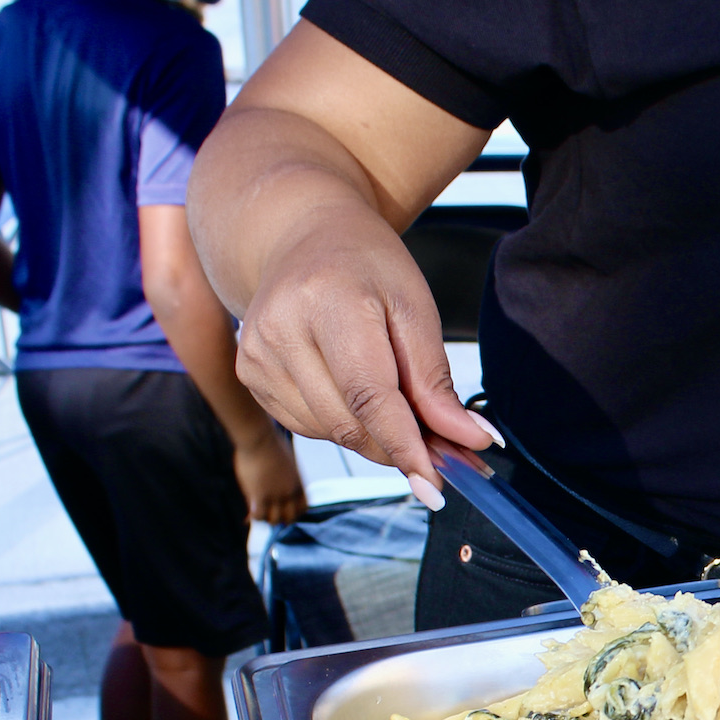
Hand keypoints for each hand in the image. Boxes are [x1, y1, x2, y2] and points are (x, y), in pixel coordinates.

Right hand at [232, 197, 498, 505]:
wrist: (302, 236)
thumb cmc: (366, 267)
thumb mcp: (414, 308)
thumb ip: (436, 380)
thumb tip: (470, 440)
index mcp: (327, 301)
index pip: (368, 394)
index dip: (404, 445)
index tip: (436, 483)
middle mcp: (280, 330)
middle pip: (349, 423)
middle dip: (399, 446)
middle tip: (443, 451)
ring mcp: (256, 355)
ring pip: (330, 433)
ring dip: (374, 437)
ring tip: (400, 409)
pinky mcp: (248, 374)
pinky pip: (308, 427)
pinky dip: (344, 424)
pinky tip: (354, 392)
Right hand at [234, 431, 306, 524]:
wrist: (259, 437)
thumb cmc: (268, 443)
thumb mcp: (282, 461)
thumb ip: (282, 476)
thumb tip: (276, 482)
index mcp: (298, 482)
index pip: (303, 508)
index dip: (294, 512)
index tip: (283, 510)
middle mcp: (289, 491)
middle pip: (289, 518)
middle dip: (280, 518)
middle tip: (268, 512)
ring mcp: (275, 494)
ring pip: (274, 520)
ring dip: (266, 518)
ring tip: (257, 510)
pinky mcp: (259, 494)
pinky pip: (259, 516)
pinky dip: (254, 517)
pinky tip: (251, 508)